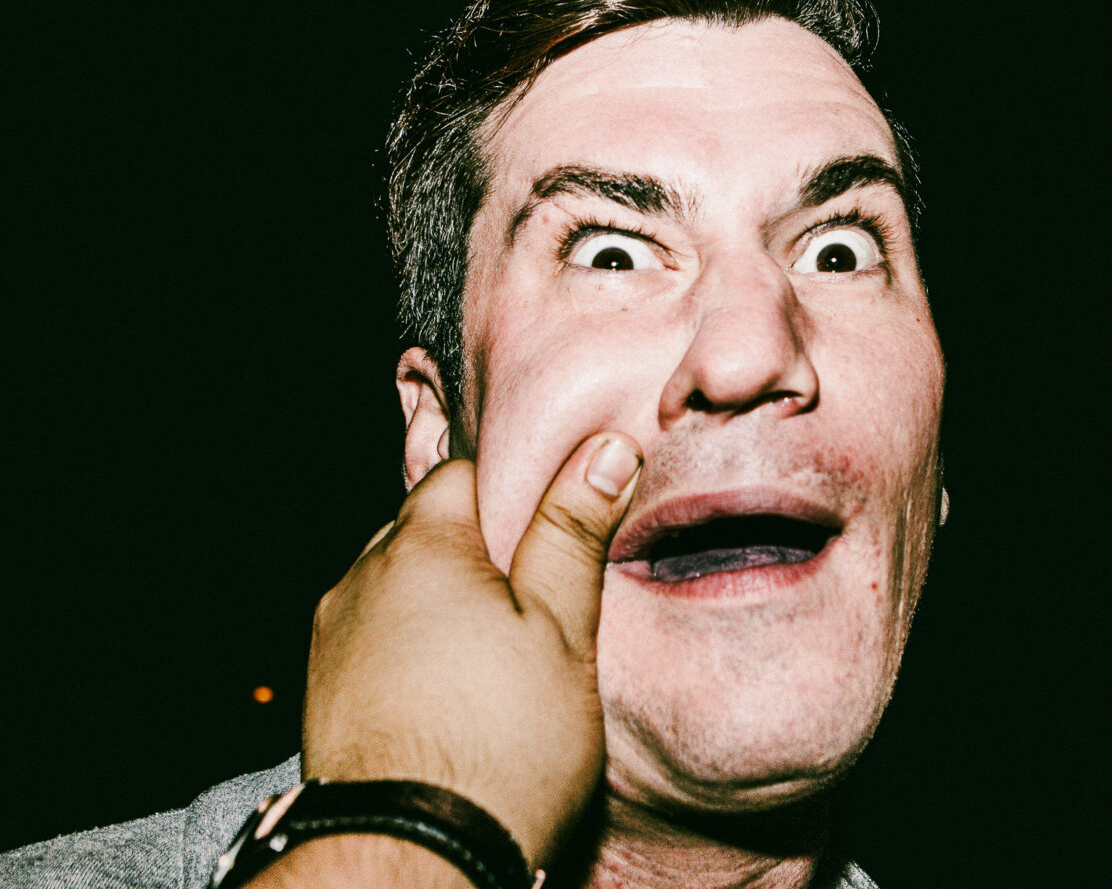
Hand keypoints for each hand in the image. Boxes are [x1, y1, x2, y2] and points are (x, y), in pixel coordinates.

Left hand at [300, 433, 641, 869]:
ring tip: (493, 655)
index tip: (550, 533)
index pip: (463, 473)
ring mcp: (331, 636)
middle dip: (474, 551)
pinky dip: (408, 648)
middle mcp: (360, 577)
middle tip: (534, 602)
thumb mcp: (562, 631)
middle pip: (425, 529)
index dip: (513, 494)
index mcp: (420, 545)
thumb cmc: (500, 745)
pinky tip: (449, 692)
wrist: (412, 860)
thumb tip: (604, 449)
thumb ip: (572, 534)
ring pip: (397, 586)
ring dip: (437, 602)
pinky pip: (372, 638)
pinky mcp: (321, 691)